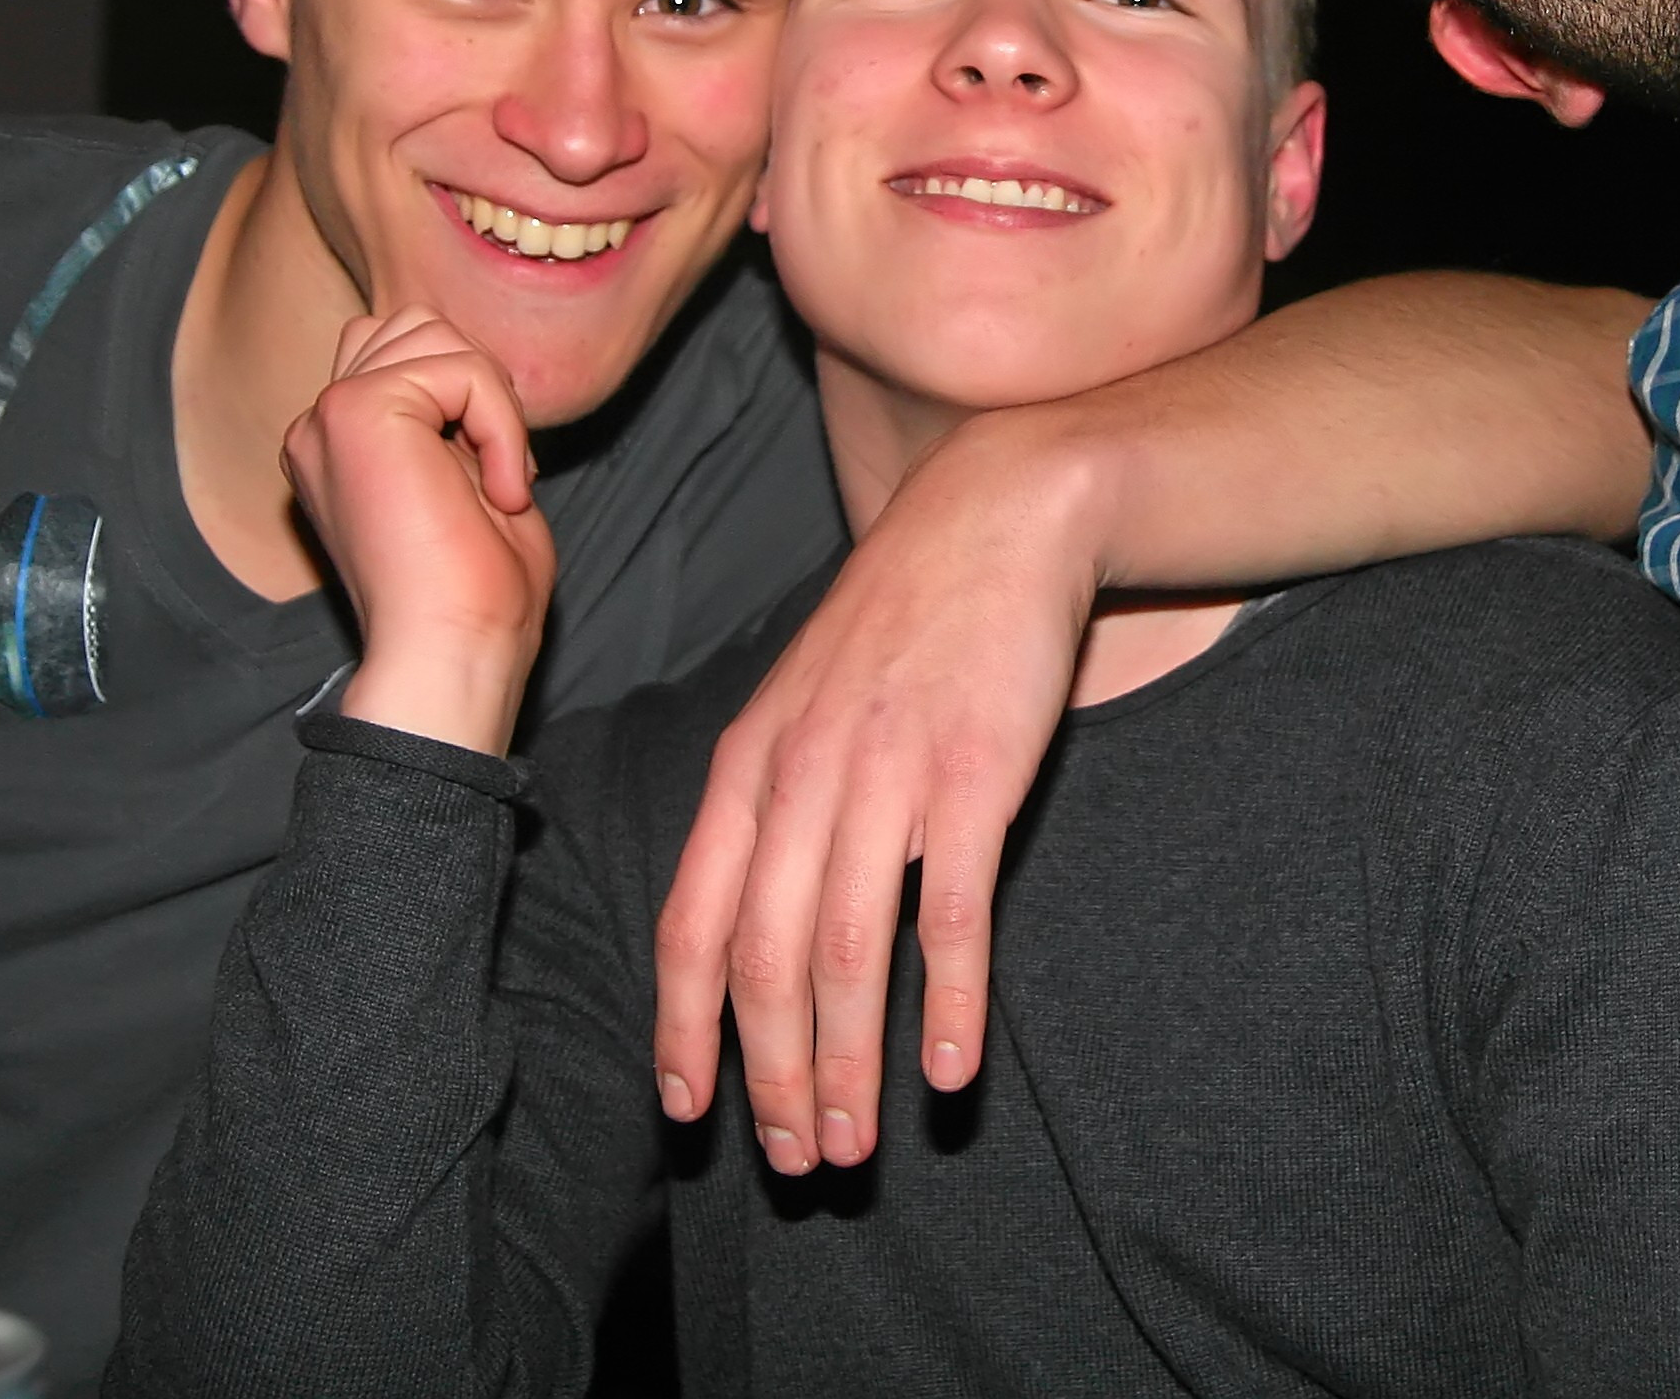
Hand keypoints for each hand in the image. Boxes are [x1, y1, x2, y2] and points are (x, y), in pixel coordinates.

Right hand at [286, 306, 557, 756]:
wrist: (452, 653)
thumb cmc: (473, 595)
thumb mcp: (467, 483)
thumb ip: (455, 417)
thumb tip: (474, 366)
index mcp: (337, 445)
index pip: (401, 350)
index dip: (469, 396)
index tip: (494, 485)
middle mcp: (319, 427)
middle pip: (411, 322)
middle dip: (476, 381)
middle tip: (498, 474)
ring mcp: (329, 415)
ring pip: (434, 332)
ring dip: (491, 402)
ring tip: (495, 483)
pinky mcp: (358, 411)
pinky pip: (464, 369)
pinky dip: (503, 425)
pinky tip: (498, 494)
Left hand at [650, 408, 1097, 1172]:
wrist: (996, 520)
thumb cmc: (900, 621)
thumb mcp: (803, 700)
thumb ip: (773, 800)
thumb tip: (747, 917)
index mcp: (748, 766)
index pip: (691, 923)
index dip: (684, 1030)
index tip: (688, 1114)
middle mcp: (802, 778)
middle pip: (764, 960)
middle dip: (773, 1077)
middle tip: (800, 1159)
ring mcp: (886, 775)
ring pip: (844, 951)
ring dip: (848, 1063)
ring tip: (858, 1140)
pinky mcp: (974, 775)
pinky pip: (951, 912)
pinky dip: (946, 1000)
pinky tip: (950, 1070)